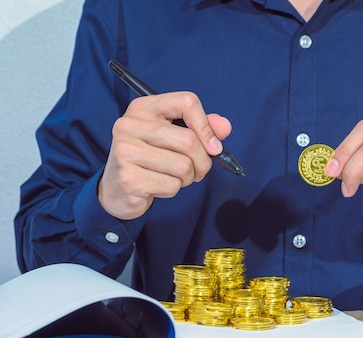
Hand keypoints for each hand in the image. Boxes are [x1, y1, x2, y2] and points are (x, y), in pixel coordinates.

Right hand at [98, 91, 231, 219]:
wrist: (117, 188)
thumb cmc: (151, 157)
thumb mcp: (173, 136)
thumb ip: (201, 128)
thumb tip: (225, 127)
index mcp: (143, 107)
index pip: (186, 102)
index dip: (207, 126)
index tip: (213, 146)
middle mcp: (129, 124)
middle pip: (189, 140)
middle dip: (202, 161)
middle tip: (197, 170)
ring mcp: (125, 151)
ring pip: (183, 166)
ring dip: (188, 178)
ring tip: (174, 177)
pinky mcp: (128, 178)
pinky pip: (172, 185)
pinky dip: (174, 190)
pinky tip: (159, 186)